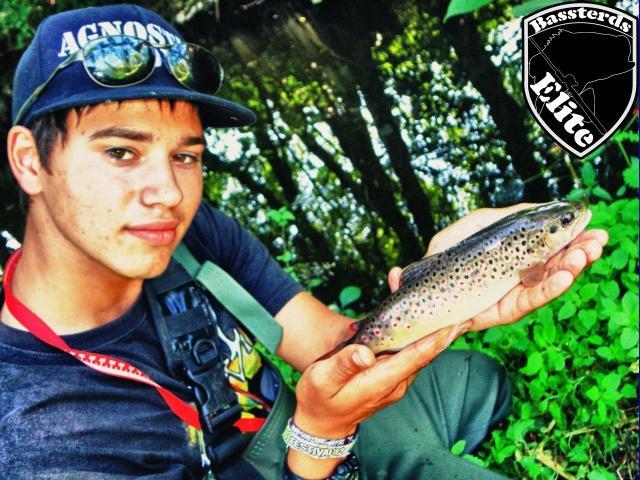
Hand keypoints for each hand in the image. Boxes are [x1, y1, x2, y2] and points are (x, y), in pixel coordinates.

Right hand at [293, 322, 469, 438]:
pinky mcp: (393, 377)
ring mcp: (396, 381)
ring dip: (430, 329)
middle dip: (440, 328)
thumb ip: (344, 364)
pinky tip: (421, 317)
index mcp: (381, 382)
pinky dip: (417, 334)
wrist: (322, 424)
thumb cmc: (318, 398)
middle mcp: (396, 383)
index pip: (416, 358)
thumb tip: (366, 352)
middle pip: (424, 351)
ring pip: (419, 350)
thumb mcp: (322, 379)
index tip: (456, 322)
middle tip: (459, 304)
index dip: (437, 339)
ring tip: (445, 305)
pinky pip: (410, 353)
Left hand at [387, 203, 607, 330]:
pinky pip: (528, 300)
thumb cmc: (447, 252)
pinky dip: (548, 288)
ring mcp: (511, 294)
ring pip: (547, 283)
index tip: (592, 224)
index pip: (552, 246)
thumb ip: (508, 215)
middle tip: (599, 240)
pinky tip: (565, 276)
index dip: (572, 237)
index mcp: (518, 256)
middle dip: (580, 252)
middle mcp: (519, 276)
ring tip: (586, 254)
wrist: (419, 283)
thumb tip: (539, 205)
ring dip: (570, 268)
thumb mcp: (478, 224)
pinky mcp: (501, 311)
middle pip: (556, 265)